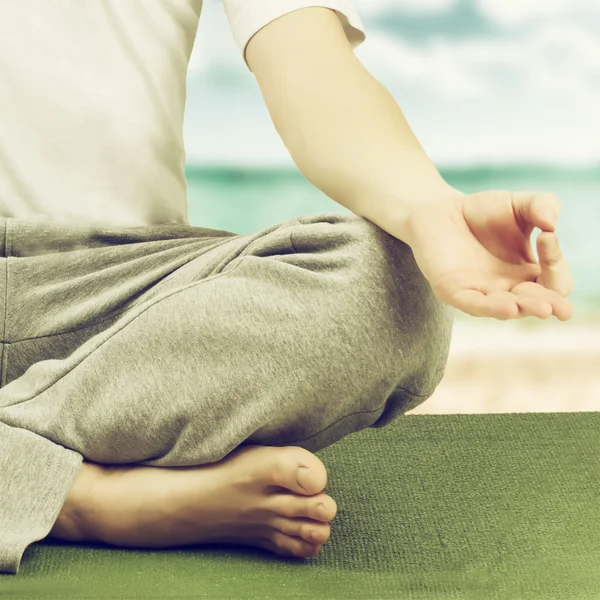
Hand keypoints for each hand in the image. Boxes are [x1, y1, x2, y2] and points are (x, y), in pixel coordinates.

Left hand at [397, 190, 573, 319]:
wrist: (439, 211)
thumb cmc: (482, 212)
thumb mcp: (518, 204)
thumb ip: (541, 205)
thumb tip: (552, 224)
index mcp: (528, 274)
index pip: (554, 281)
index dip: (555, 262)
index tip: (546, 235)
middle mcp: (507, 290)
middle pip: (536, 304)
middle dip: (550, 304)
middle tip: (561, 307)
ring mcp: (480, 293)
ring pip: (507, 309)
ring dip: (525, 308)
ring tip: (543, 309)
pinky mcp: (453, 291)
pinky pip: (474, 305)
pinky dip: (492, 308)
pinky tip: (510, 308)